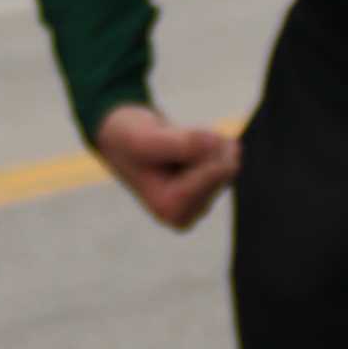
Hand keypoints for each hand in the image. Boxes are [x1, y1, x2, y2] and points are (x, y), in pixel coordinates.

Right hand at [94, 102, 242, 230]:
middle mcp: (186, 213)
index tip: (182, 135)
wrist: (120, 136)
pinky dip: (209, 143)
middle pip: (223, 167)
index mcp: (170, 208)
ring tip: (174, 143)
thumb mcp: (146, 138)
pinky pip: (227, 159)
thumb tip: (219, 145)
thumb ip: (182, 144)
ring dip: (204, 142)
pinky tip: (184, 147)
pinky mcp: (207, 191)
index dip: (206, 142)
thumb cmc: (128, 139)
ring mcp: (199, 203)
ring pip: (226, 161)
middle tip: (174, 137)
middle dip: (205, 143)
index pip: (215, 172)